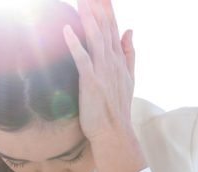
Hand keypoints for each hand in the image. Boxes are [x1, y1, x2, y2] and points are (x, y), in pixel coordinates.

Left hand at [62, 0, 134, 141]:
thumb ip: (129, 53)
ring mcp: (102, 71)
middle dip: (98, 7)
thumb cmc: (116, 108)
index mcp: (119, 59)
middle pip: (104, 27)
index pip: (113, 27)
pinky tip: (67, 29)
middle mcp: (112, 62)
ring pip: (95, 38)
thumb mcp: (129, 78)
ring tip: (82, 0)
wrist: (114, 133)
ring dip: (88, 18)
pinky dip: (75, 44)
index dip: (107, 8)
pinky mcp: (91, 82)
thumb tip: (130, 30)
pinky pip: (82, 59)